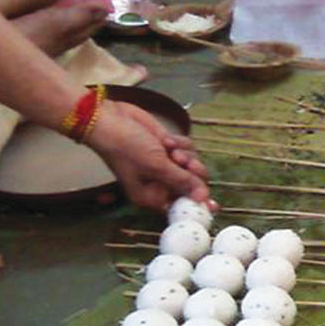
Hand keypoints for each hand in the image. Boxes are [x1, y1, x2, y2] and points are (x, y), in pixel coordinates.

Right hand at [86, 100, 212, 210]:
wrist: (110, 119)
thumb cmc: (127, 147)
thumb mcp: (156, 166)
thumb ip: (182, 182)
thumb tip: (203, 198)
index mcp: (152, 196)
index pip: (182, 206)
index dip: (198, 204)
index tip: (214, 205)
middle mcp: (160, 184)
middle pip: (192, 185)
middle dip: (192, 172)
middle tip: (185, 163)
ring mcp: (165, 165)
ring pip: (192, 165)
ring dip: (186, 155)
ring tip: (171, 148)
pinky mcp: (168, 148)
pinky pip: (187, 149)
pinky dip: (181, 144)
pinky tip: (167, 139)